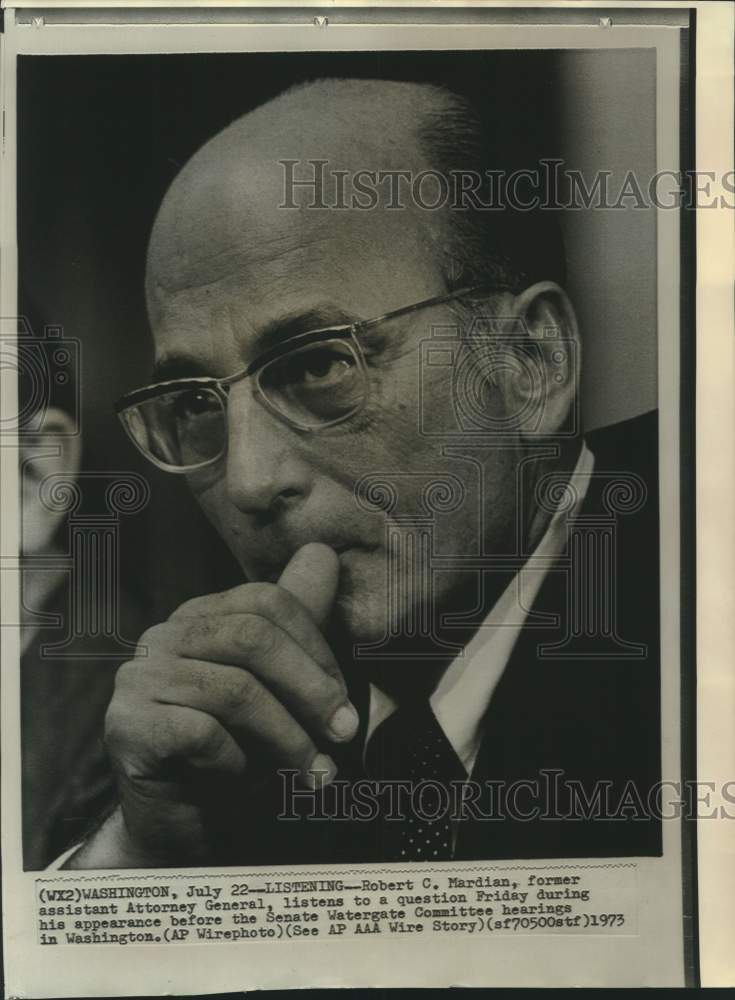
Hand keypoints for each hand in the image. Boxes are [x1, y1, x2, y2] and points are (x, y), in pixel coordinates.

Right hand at [71, 544, 357, 866]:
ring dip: (288, 737)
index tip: (346, 703)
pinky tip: (245, 780)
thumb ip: (299, 620)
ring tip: (316, 773)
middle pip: (251, 637)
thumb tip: (322, 551)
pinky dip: (239, 762)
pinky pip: (201, 732)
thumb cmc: (242, 753)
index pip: (266, 600)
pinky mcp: (126, 727)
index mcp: (201, 616)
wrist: (188, 832)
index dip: (316, 648)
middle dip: (311, 689)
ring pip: (234, 689)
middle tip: (345, 734)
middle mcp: (163, 637)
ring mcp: (138, 679)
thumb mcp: (281, 686)